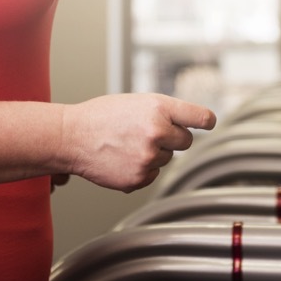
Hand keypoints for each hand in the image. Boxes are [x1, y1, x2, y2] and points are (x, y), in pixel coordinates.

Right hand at [60, 93, 216, 192]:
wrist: (72, 137)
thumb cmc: (101, 116)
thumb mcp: (135, 102)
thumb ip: (162, 112)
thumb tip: (188, 126)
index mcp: (158, 108)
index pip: (198, 117)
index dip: (205, 121)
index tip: (208, 124)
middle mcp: (157, 132)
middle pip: (185, 141)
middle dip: (172, 138)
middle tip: (147, 133)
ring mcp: (148, 157)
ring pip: (167, 158)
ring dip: (153, 153)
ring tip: (127, 144)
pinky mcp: (139, 178)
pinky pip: (153, 174)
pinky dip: (141, 169)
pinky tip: (122, 158)